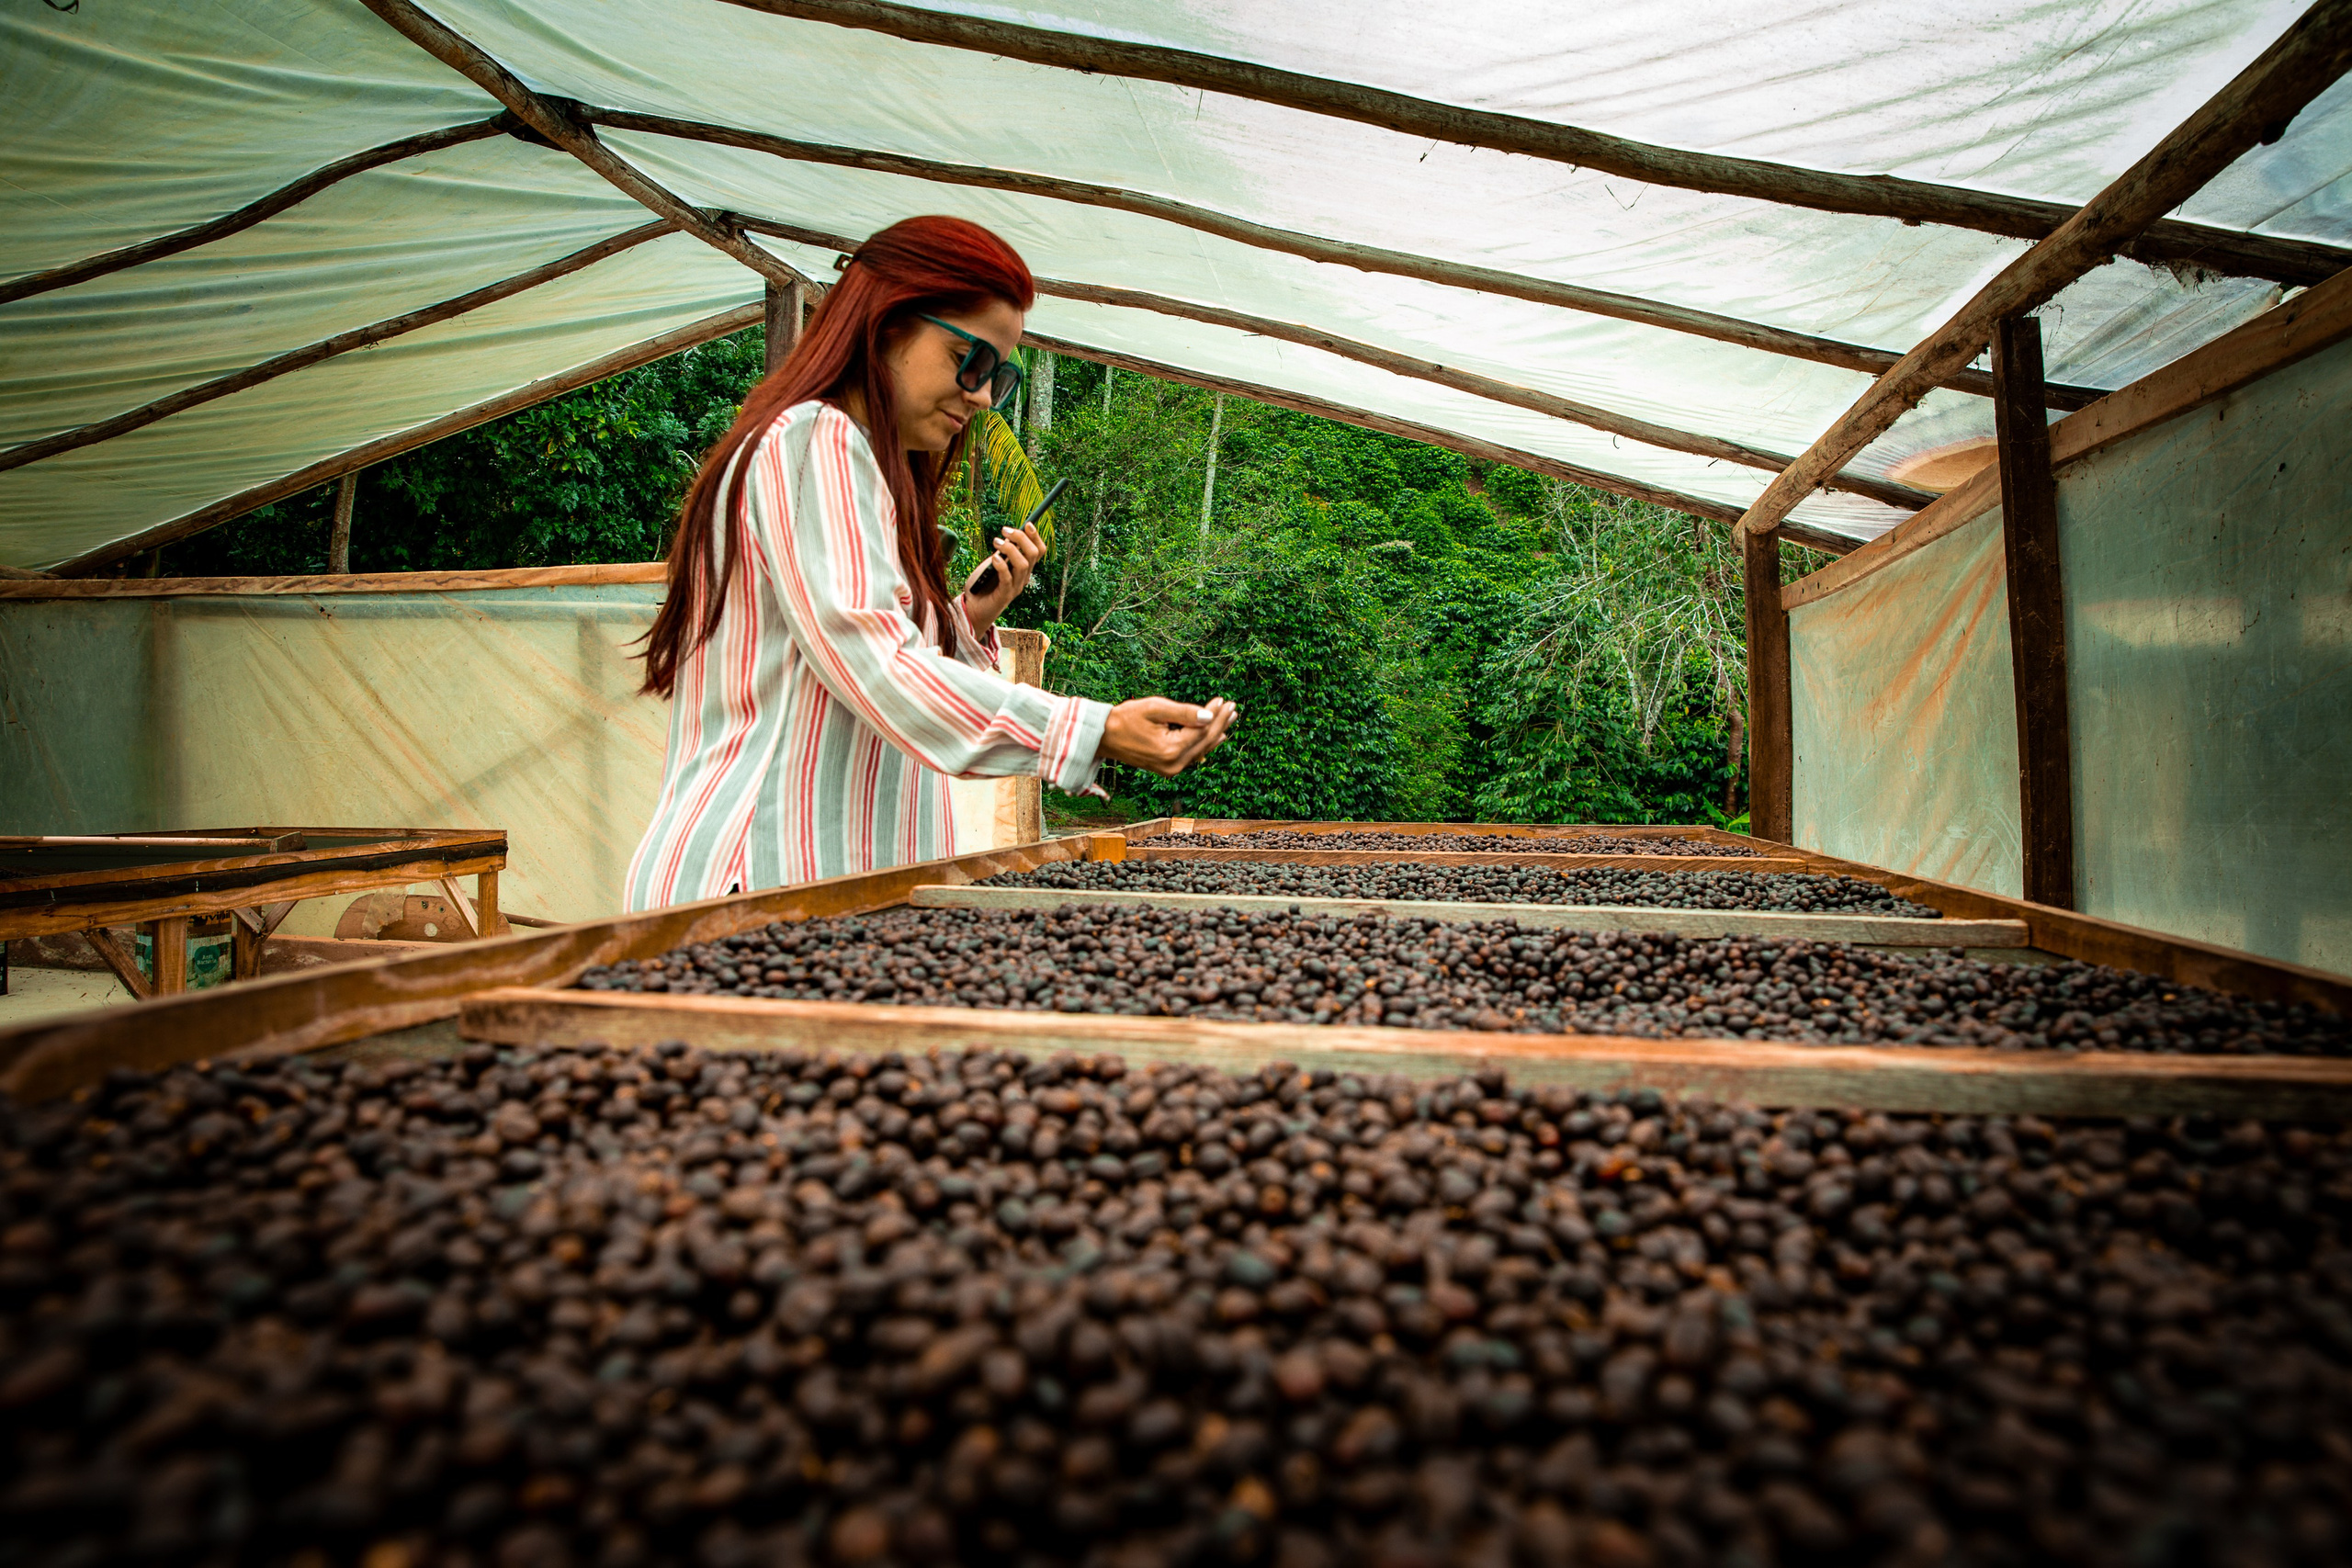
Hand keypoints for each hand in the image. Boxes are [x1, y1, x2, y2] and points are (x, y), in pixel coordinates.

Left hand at [960, 521, 1044, 632]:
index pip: (1038, 551)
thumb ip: (1002, 552)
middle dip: (1021, 538)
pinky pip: (1007, 578)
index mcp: (1023, 568)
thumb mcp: (993, 562)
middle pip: (1033, 554)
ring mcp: (1015, 587)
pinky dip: (1001, 566)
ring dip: (1009, 549)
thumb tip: (1007, 536)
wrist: (973, 608)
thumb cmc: (983, 583)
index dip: (1036, 536)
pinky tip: (993, 559)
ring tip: (995, 542)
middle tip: (1004, 530)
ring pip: (1022, 564)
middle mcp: (1023, 577)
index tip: (1027, 523)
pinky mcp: (1005, 595)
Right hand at [1098, 697, 1238, 776]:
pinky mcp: (1167, 769)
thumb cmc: (1126, 718)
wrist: (1103, 737)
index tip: (1224, 700)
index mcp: (1170, 750)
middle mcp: (1173, 765)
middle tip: (1233, 708)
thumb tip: (1209, 716)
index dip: (1215, 715)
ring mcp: (1170, 770)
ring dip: (1215, 733)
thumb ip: (1184, 713)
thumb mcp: (1155, 708)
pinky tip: (1216, 736)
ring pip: (1201, 750)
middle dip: (1220, 724)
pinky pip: (1192, 756)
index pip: (1202, 731)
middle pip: (1205, 742)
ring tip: (1229, 718)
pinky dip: (1204, 744)